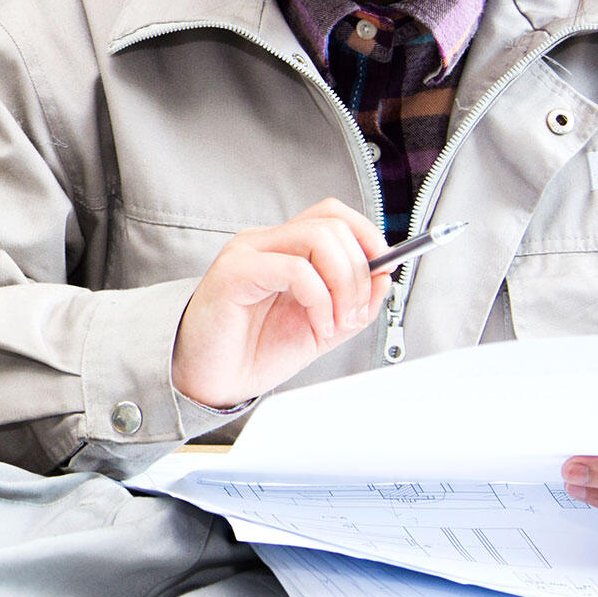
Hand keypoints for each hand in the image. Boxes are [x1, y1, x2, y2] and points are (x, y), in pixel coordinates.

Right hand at [173, 198, 393, 409]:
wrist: (212, 381)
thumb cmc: (255, 352)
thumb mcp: (323, 327)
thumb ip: (354, 303)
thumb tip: (385, 276)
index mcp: (284, 250)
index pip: (333, 214)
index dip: (367, 236)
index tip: (383, 271)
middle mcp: (265, 243)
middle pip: (332, 222)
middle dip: (360, 270)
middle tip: (354, 312)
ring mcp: (248, 252)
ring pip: (319, 237)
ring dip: (344, 284)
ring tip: (336, 321)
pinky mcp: (234, 272)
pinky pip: (295, 269)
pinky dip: (320, 299)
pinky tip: (317, 325)